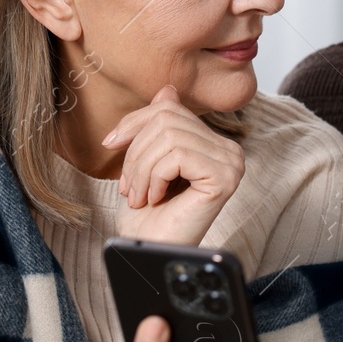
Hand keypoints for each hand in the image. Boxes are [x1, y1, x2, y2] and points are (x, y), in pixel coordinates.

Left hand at [104, 84, 244, 245]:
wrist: (152, 251)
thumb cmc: (149, 214)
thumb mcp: (147, 159)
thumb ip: (161, 125)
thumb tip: (168, 89)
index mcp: (215, 144)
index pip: (170, 109)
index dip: (134, 122)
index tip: (111, 144)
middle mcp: (230, 151)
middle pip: (167, 119)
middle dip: (135, 150)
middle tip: (127, 185)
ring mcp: (231, 163)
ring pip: (168, 136)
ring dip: (141, 169)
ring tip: (138, 195)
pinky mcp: (224, 177)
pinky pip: (176, 155)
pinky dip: (154, 177)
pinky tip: (154, 199)